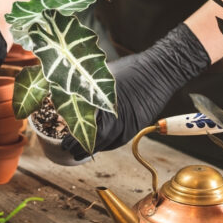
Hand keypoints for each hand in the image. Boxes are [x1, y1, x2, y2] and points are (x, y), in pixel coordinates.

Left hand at [61, 23, 210, 159]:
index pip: (86, 128)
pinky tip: (100, 144)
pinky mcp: (138, 126)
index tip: (63, 142)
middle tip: (69, 150)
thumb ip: (86, 87)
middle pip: (97, 140)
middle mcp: (118, 119)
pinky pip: (120, 140)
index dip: (73, 138)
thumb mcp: (103, 75)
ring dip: (95, 148)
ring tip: (80, 152)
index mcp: (106, 106)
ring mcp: (130, 124)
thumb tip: (66, 94)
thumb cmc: (129, 69)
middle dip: (81, 147)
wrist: (159, 71)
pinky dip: (108, 144)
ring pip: (109, 143)